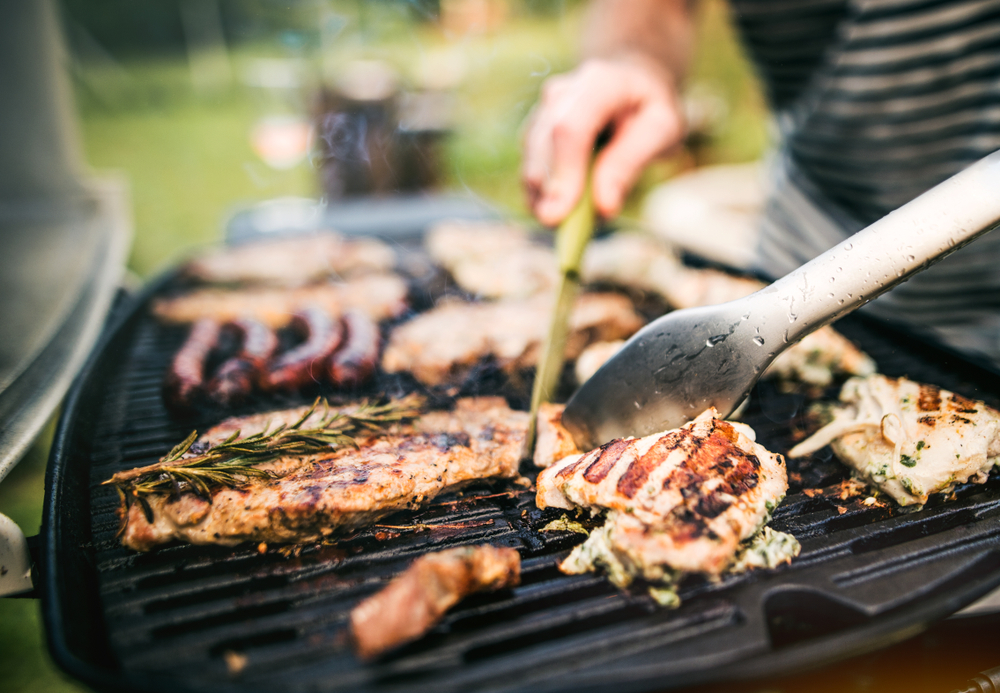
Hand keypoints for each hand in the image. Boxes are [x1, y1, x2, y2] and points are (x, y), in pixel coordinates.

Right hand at [521, 56, 684, 225]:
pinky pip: (530, 170)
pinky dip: (542, 197)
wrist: (631, 83)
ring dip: (543, 198)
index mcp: (598, 83)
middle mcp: (561, 93)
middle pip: (542, 146)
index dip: (562, 173)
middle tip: (561, 230)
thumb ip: (631, 163)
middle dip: (548, 192)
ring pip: (530, 161)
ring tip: (569, 224)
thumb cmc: (649, 109)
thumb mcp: (662, 130)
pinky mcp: (534, 134)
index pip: (569, 128)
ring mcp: (542, 112)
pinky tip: (562, 211)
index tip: (559, 215)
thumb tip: (603, 208)